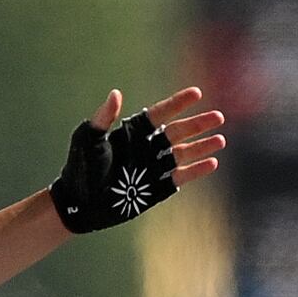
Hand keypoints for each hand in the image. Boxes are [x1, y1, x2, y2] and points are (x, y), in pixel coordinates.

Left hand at [49, 86, 224, 233]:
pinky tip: (212, 162)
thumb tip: (116, 94)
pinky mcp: (156, 188)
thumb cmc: (80, 167)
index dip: (177, 103)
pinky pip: (180, 177)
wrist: (77, 203)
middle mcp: (147, 147)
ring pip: (183, 153)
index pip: (159, 114)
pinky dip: (195, 170)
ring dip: (202, 146)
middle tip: (217, 117)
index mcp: (132, 132)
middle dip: (197, 124)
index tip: (196, 93)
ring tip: (220, 140)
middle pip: (177, 132)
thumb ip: (103, 118)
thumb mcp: (88, 140)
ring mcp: (153, 167)